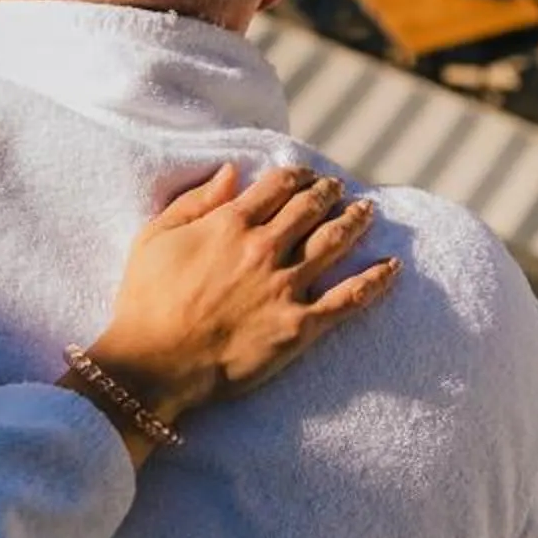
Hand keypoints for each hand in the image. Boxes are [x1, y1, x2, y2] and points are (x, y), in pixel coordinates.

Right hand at [71, 164, 397, 454]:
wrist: (155, 364)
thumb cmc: (145, 302)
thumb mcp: (154, 238)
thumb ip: (194, 202)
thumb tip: (231, 173)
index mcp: (229, 225)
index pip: (276, 187)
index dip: (296, 176)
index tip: (305, 175)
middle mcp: (263, 249)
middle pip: (310, 209)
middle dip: (329, 193)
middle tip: (339, 188)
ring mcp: (285, 287)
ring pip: (334, 243)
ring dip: (356, 222)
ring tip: (369, 211)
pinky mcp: (299, 326)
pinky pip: (349, 299)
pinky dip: (375, 281)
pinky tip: (392, 268)